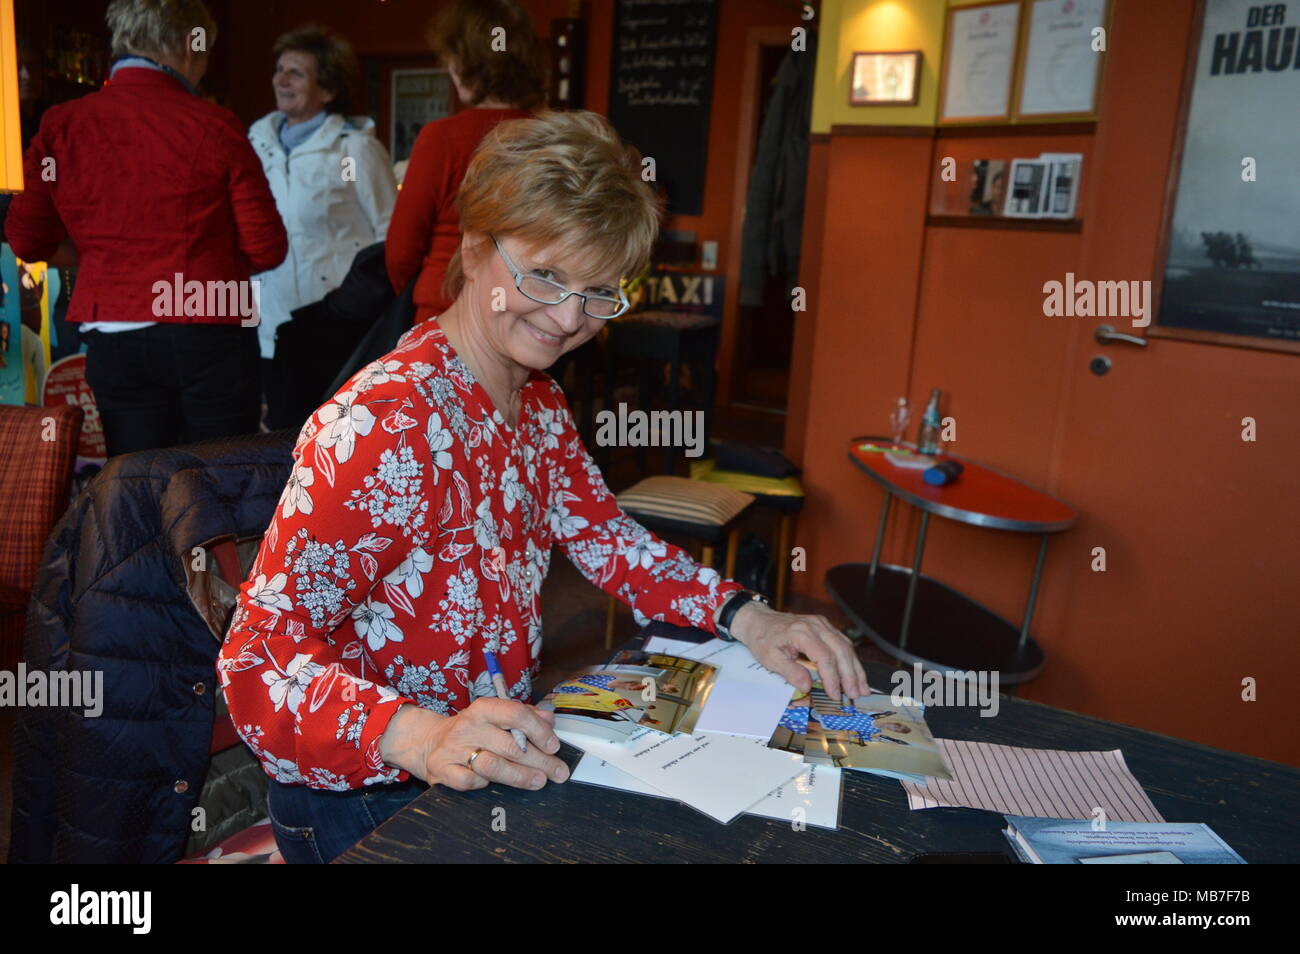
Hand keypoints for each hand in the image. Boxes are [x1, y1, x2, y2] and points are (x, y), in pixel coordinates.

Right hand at [379, 698, 569, 791]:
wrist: (429, 741)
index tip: (554, 746)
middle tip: (558, 772)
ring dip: (520, 776)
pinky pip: (470, 781)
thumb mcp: (497, 716)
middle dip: (540, 761)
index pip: (516, 714)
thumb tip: (550, 719)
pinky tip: (494, 784)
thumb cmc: (474, 730)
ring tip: (539, 781)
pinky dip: (485, 784)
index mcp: (484, 708)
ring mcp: (453, 749)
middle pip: (510, 745)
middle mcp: (468, 726)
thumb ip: (525, 716)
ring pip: (492, 765)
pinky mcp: (442, 770)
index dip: (539, 731)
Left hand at [729, 602, 868, 700]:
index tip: (835, 694)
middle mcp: (815, 625)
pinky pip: (843, 642)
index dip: (832, 677)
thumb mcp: (770, 658)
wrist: (760, 621)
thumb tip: (807, 686)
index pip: (824, 656)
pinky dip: (851, 660)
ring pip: (846, 646)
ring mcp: (822, 624)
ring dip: (856, 668)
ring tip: (862, 688)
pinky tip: (856, 674)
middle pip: (840, 650)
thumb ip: (790, 672)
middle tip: (855, 694)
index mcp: (801, 632)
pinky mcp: (825, 627)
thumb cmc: (764, 639)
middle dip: (850, 675)